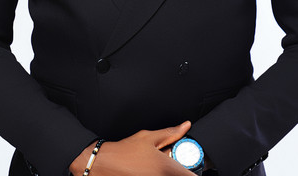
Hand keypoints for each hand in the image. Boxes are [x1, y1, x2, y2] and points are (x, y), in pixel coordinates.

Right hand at [69, 121, 191, 175]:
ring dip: (169, 173)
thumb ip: (170, 133)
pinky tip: (150, 170)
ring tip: (157, 166)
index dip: (194, 172)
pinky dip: (159, 175)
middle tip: (172, 161)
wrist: (103, 165)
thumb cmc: (124, 151)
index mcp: (166, 168)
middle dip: (179, 170)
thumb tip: (186, 126)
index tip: (193, 167)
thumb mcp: (148, 137)